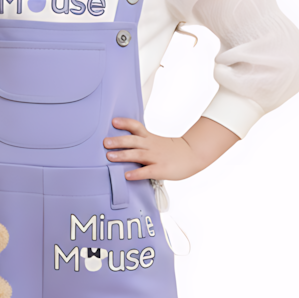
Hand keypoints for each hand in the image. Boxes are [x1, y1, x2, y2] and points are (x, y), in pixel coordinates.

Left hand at [104, 116, 239, 180]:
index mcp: (149, 138)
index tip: (113, 121)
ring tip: (109, 157)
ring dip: (123, 155)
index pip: (136, 127)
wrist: (193, 154)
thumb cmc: (173, 150)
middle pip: (133, 141)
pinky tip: (127, 176)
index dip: (125, 123)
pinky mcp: (161, 169)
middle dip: (118, 141)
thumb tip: (122, 144)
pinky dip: (136, 173)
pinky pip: (147, 171)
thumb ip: (142, 142)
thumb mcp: (156, 141)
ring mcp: (156, 157)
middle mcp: (151, 146)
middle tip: (105, 142)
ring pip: (137, 155)